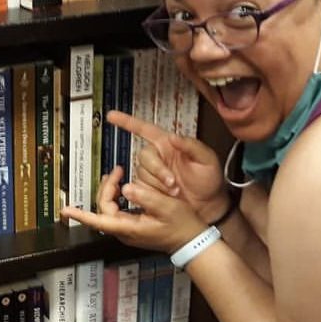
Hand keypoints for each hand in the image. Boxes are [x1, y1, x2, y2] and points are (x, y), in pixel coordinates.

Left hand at [60, 166, 207, 253]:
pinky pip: (117, 211)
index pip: (99, 220)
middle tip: (117, 170)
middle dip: (106, 188)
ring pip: (109, 209)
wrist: (192, 241)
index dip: (81, 214)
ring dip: (110, 191)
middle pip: (103, 208)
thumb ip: (146, 197)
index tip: (65, 210)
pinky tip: (122, 187)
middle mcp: (124, 231)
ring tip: (117, 174)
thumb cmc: (182, 225)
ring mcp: (127, 230)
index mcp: (129, 227)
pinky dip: (116, 197)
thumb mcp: (168, 207)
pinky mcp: (132, 227)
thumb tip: (126, 188)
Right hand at [109, 111, 229, 222]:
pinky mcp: (146, 189)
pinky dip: (153, 193)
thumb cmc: (209, 180)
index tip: (111, 116)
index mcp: (168, 144)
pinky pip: (140, 188)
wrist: (207, 205)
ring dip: (157, 184)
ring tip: (175, 191)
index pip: (145, 129)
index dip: (127, 122)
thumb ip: (192, 146)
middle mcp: (157, 156)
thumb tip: (174, 136)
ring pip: (141, 174)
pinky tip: (165, 196)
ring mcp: (151, 173)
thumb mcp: (207, 159)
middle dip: (158, 171)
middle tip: (174, 183)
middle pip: (144, 156)